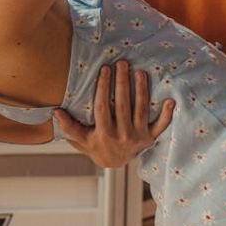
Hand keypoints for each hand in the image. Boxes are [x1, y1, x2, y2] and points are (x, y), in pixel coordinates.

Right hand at [53, 60, 175, 167]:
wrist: (115, 163)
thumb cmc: (96, 145)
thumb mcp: (81, 138)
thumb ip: (69, 126)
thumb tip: (55, 111)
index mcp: (104, 133)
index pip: (103, 106)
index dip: (103, 87)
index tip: (105, 69)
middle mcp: (123, 135)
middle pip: (123, 105)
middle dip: (122, 82)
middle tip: (122, 63)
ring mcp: (138, 137)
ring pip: (141, 110)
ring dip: (141, 90)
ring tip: (139, 72)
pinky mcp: (151, 138)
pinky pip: (161, 126)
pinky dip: (166, 114)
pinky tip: (170, 100)